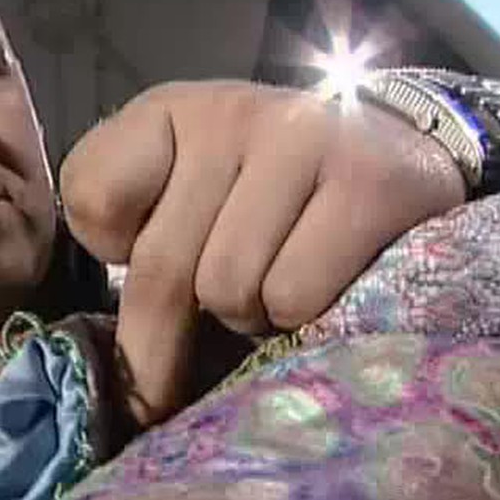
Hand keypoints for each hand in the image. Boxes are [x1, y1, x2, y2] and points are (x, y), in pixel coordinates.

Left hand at [60, 80, 464, 425]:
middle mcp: (229, 113)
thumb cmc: (274, 197)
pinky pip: (292, 296)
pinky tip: (322, 290)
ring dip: (247, 318)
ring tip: (273, 294)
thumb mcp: (189, 193)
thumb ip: (138, 238)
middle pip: (161, 267)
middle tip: (167, 386)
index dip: (116, 251)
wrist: (407, 154)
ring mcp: (301, 138)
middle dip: (163, 344)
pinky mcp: (368, 182)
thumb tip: (112, 360)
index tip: (141, 257)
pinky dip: (299, 318)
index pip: (92, 198)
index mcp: (169, 112)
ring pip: (227, 289)